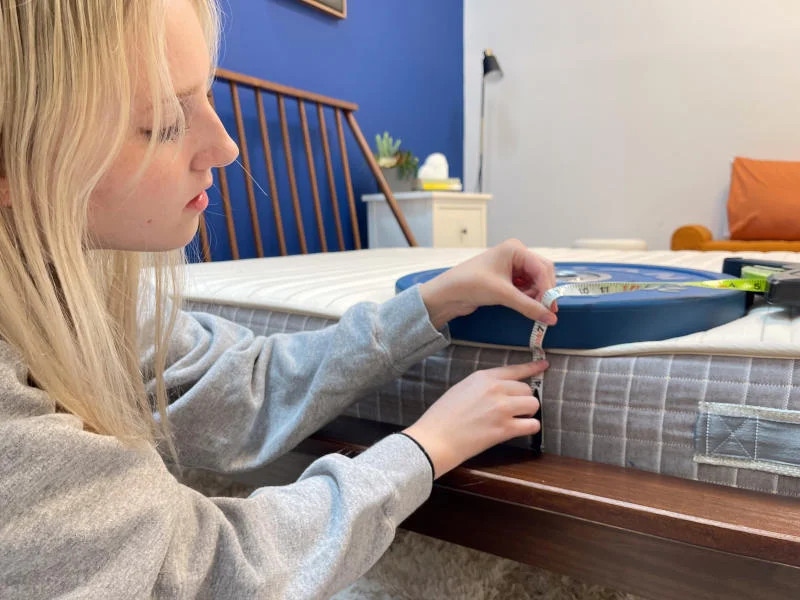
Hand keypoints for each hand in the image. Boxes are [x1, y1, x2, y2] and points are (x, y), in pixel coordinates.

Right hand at [402, 360, 546, 477]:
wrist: (435, 438)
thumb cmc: (442, 416)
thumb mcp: (461, 389)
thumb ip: (483, 386)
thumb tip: (502, 390)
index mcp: (483, 377)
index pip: (515, 369)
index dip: (532, 367)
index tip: (544, 365)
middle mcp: (496, 389)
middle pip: (527, 389)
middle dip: (523, 399)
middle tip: (512, 410)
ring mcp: (502, 409)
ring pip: (533, 405)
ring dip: (528, 413)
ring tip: (515, 420)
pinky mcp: (505, 429)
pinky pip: (532, 425)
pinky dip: (530, 428)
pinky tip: (520, 430)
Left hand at [418, 239, 557, 329]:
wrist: (447, 294)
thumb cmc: (470, 284)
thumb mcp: (502, 294)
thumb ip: (529, 306)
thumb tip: (551, 317)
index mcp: (515, 249)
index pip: (542, 268)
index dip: (549, 289)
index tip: (551, 308)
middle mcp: (516, 254)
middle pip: (542, 273)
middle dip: (544, 291)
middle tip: (545, 311)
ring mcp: (512, 266)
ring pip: (536, 282)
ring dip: (536, 296)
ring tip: (529, 308)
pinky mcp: (507, 279)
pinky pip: (526, 287)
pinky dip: (528, 297)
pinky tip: (523, 305)